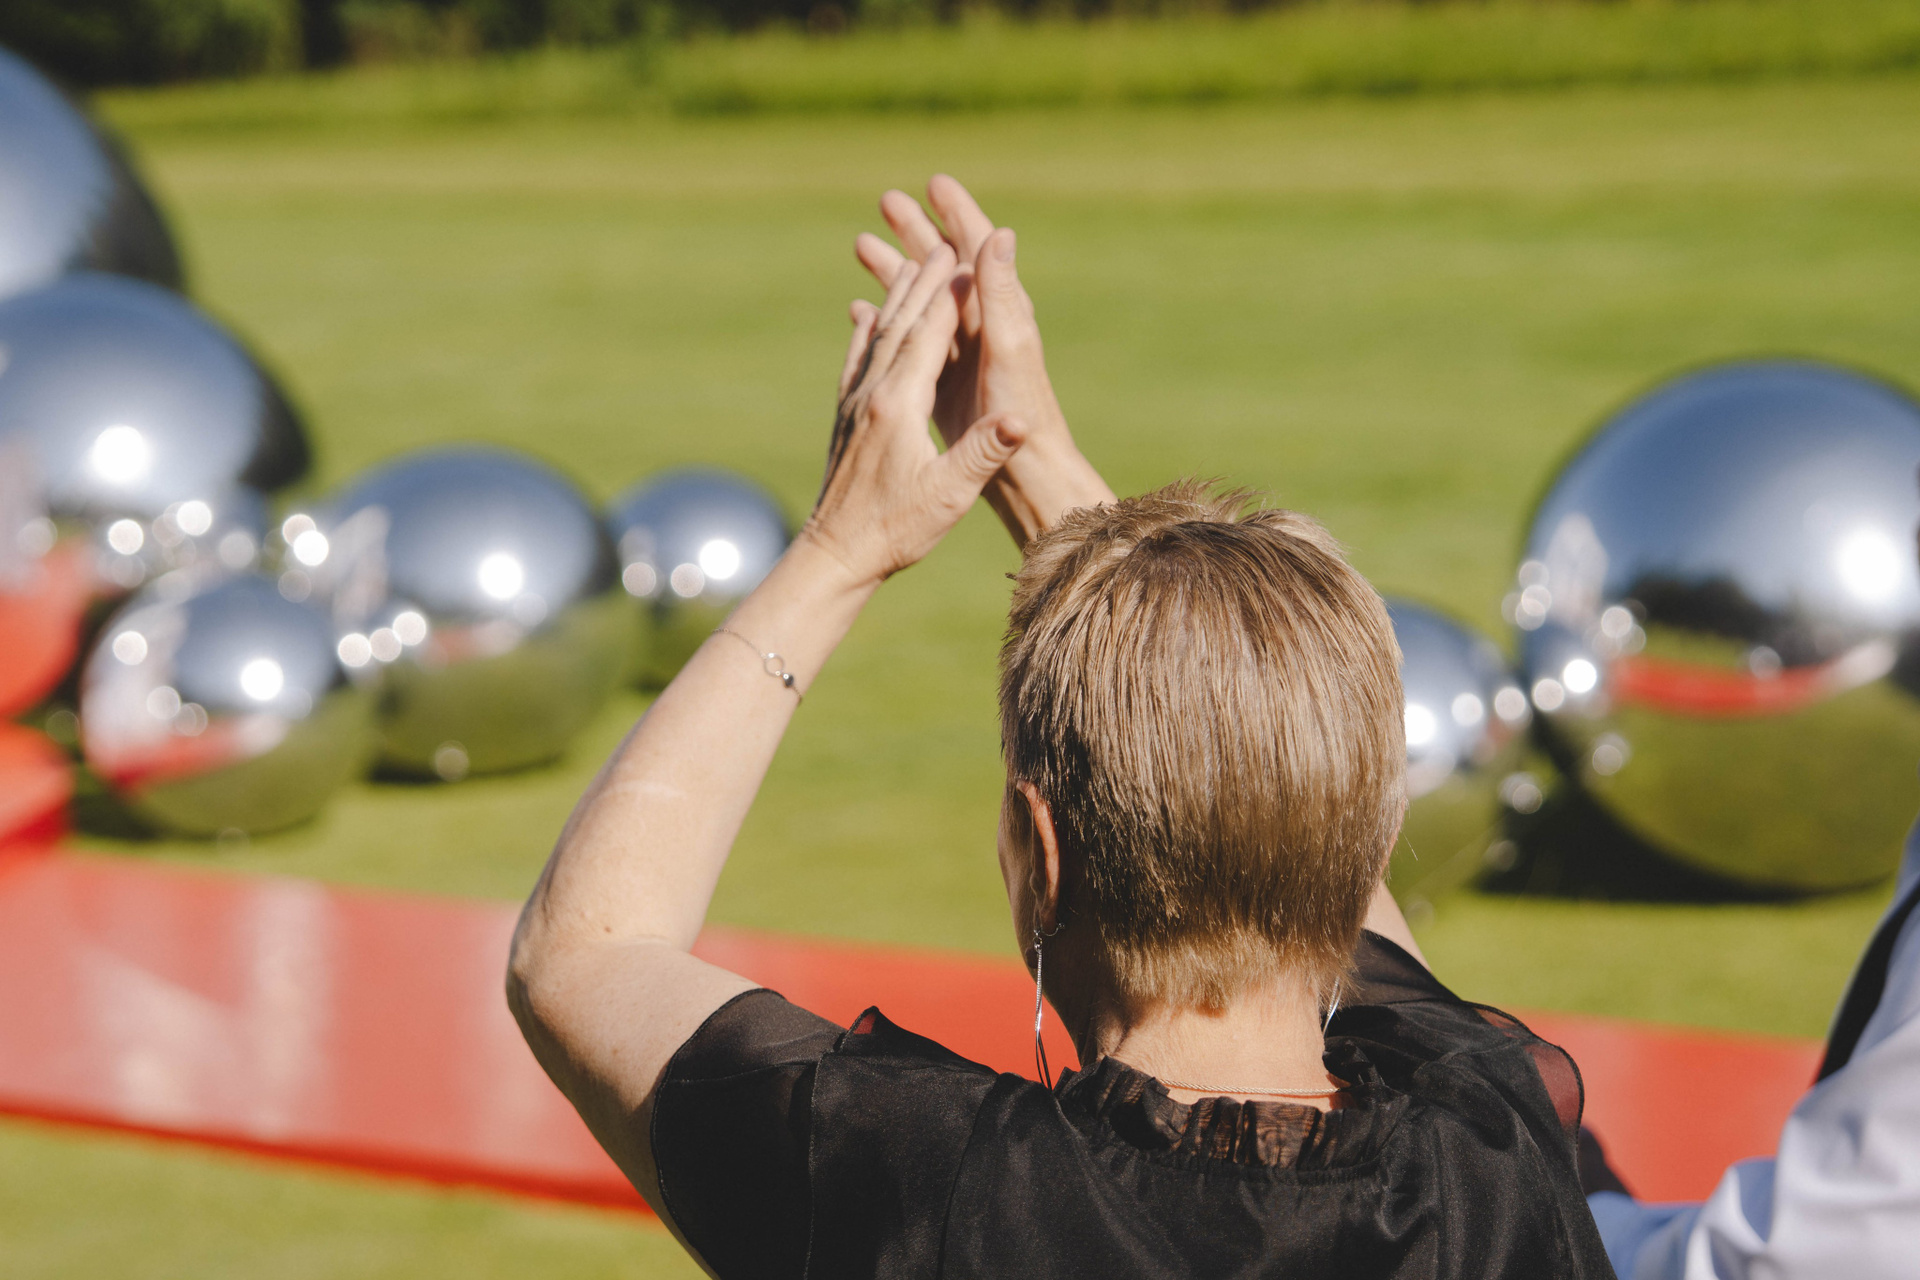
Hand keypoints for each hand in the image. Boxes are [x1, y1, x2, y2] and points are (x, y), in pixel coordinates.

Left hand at [804, 243, 1028, 586]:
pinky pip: (856, 360)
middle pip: (901, 323)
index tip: (966, 259)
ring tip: (909, 262)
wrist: (835, 554)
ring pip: (876, 336)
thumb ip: (983, 452)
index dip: (949, 296)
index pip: (928, 336)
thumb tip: (1023, 419)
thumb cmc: (896, 530)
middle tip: (942, 243)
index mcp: (899, 407)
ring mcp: (854, 405)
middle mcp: (871, 396)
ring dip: (896, 297)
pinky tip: (864, 315)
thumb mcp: (947, 495)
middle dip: (923, 282)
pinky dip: (865, 330)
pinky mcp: (845, 418)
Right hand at [855, 176, 1114, 543]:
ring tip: (861, 242)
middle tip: (886, 200)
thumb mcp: (1010, 348)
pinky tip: (861, 310)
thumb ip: (1000, 293)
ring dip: (897, 270)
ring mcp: (962, 353)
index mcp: (1000, 312)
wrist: (1022, 473)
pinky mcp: (944, 380)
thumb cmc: (1021, 417)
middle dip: (917, 232)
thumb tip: (998, 232)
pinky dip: (889, 318)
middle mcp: (982, 327)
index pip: (978, 248)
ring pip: (924, 299)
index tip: (934, 182)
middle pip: (946, 267)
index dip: (957, 214)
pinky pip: (913, 338)